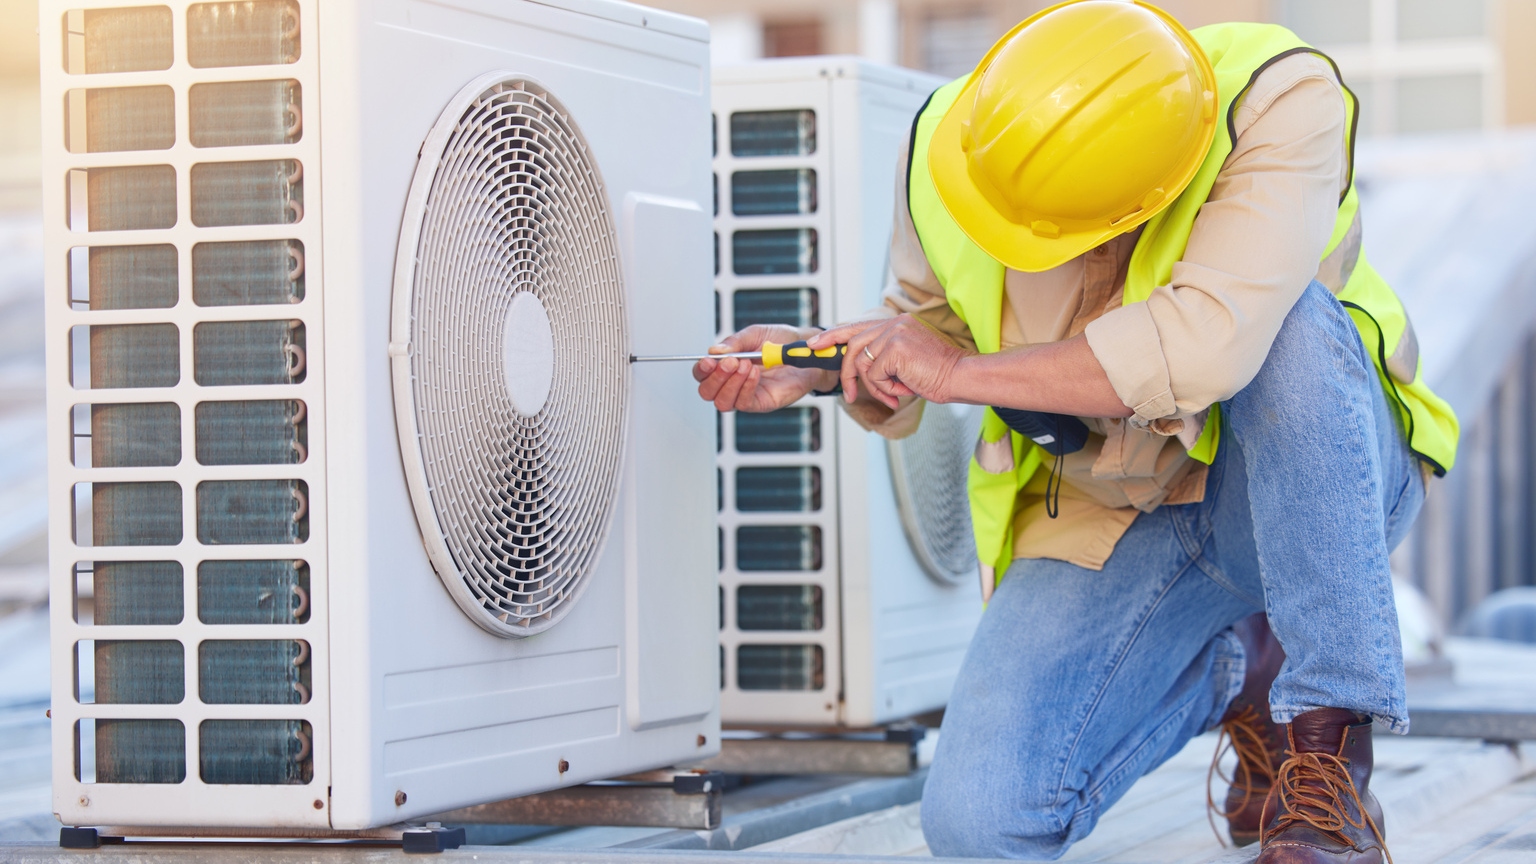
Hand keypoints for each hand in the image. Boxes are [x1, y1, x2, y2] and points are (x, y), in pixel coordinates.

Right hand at [693, 324, 834, 412]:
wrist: (806, 349)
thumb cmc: (780, 340)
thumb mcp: (754, 334)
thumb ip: (735, 342)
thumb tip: (714, 351)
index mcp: (726, 365)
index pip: (702, 374)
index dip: (702, 369)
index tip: (709, 360)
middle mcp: (732, 382)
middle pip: (707, 392)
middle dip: (715, 378)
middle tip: (731, 362)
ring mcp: (746, 394)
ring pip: (723, 402)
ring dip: (730, 384)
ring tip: (746, 365)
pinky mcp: (761, 402)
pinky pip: (744, 403)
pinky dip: (746, 387)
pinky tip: (755, 373)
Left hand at [808, 315, 969, 408]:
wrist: (961, 377)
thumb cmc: (938, 374)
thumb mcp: (905, 362)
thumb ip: (883, 358)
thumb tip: (857, 369)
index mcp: (897, 323)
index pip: (857, 326)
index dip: (833, 335)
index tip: (815, 344)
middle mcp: (894, 323)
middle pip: (853, 345)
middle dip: (846, 372)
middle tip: (849, 394)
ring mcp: (894, 333)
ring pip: (862, 363)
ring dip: (873, 386)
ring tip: (892, 394)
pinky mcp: (894, 348)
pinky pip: (874, 374)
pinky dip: (884, 388)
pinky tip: (902, 389)